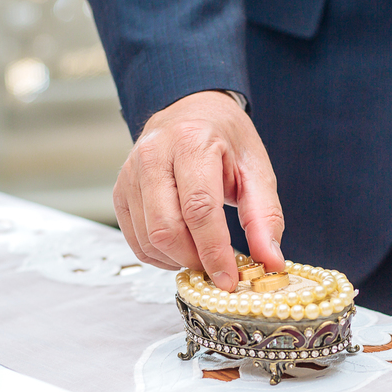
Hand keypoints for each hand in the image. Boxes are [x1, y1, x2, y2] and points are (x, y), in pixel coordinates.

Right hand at [113, 90, 285, 291]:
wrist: (191, 111)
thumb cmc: (226, 140)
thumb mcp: (256, 169)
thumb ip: (264, 217)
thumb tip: (271, 262)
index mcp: (192, 142)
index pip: (198, 208)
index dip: (214, 251)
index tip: (230, 280)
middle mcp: (153, 155)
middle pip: (167, 228)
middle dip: (195, 259)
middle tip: (219, 268)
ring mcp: (130, 174)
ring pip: (148, 238)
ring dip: (178, 260)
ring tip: (203, 255)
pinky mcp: (120, 192)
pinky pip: (136, 239)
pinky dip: (160, 256)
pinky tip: (182, 250)